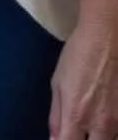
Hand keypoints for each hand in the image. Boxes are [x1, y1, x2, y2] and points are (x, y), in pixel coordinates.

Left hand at [50, 19, 117, 138]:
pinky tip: (106, 114)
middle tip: (81, 130)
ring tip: (93, 120)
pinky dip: (112, 128)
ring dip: (100, 135)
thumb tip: (54, 138)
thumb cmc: (79, 54)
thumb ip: (56, 115)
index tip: (65, 137)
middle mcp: (100, 124)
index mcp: (76, 115)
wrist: (108, 35)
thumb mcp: (58, 82)